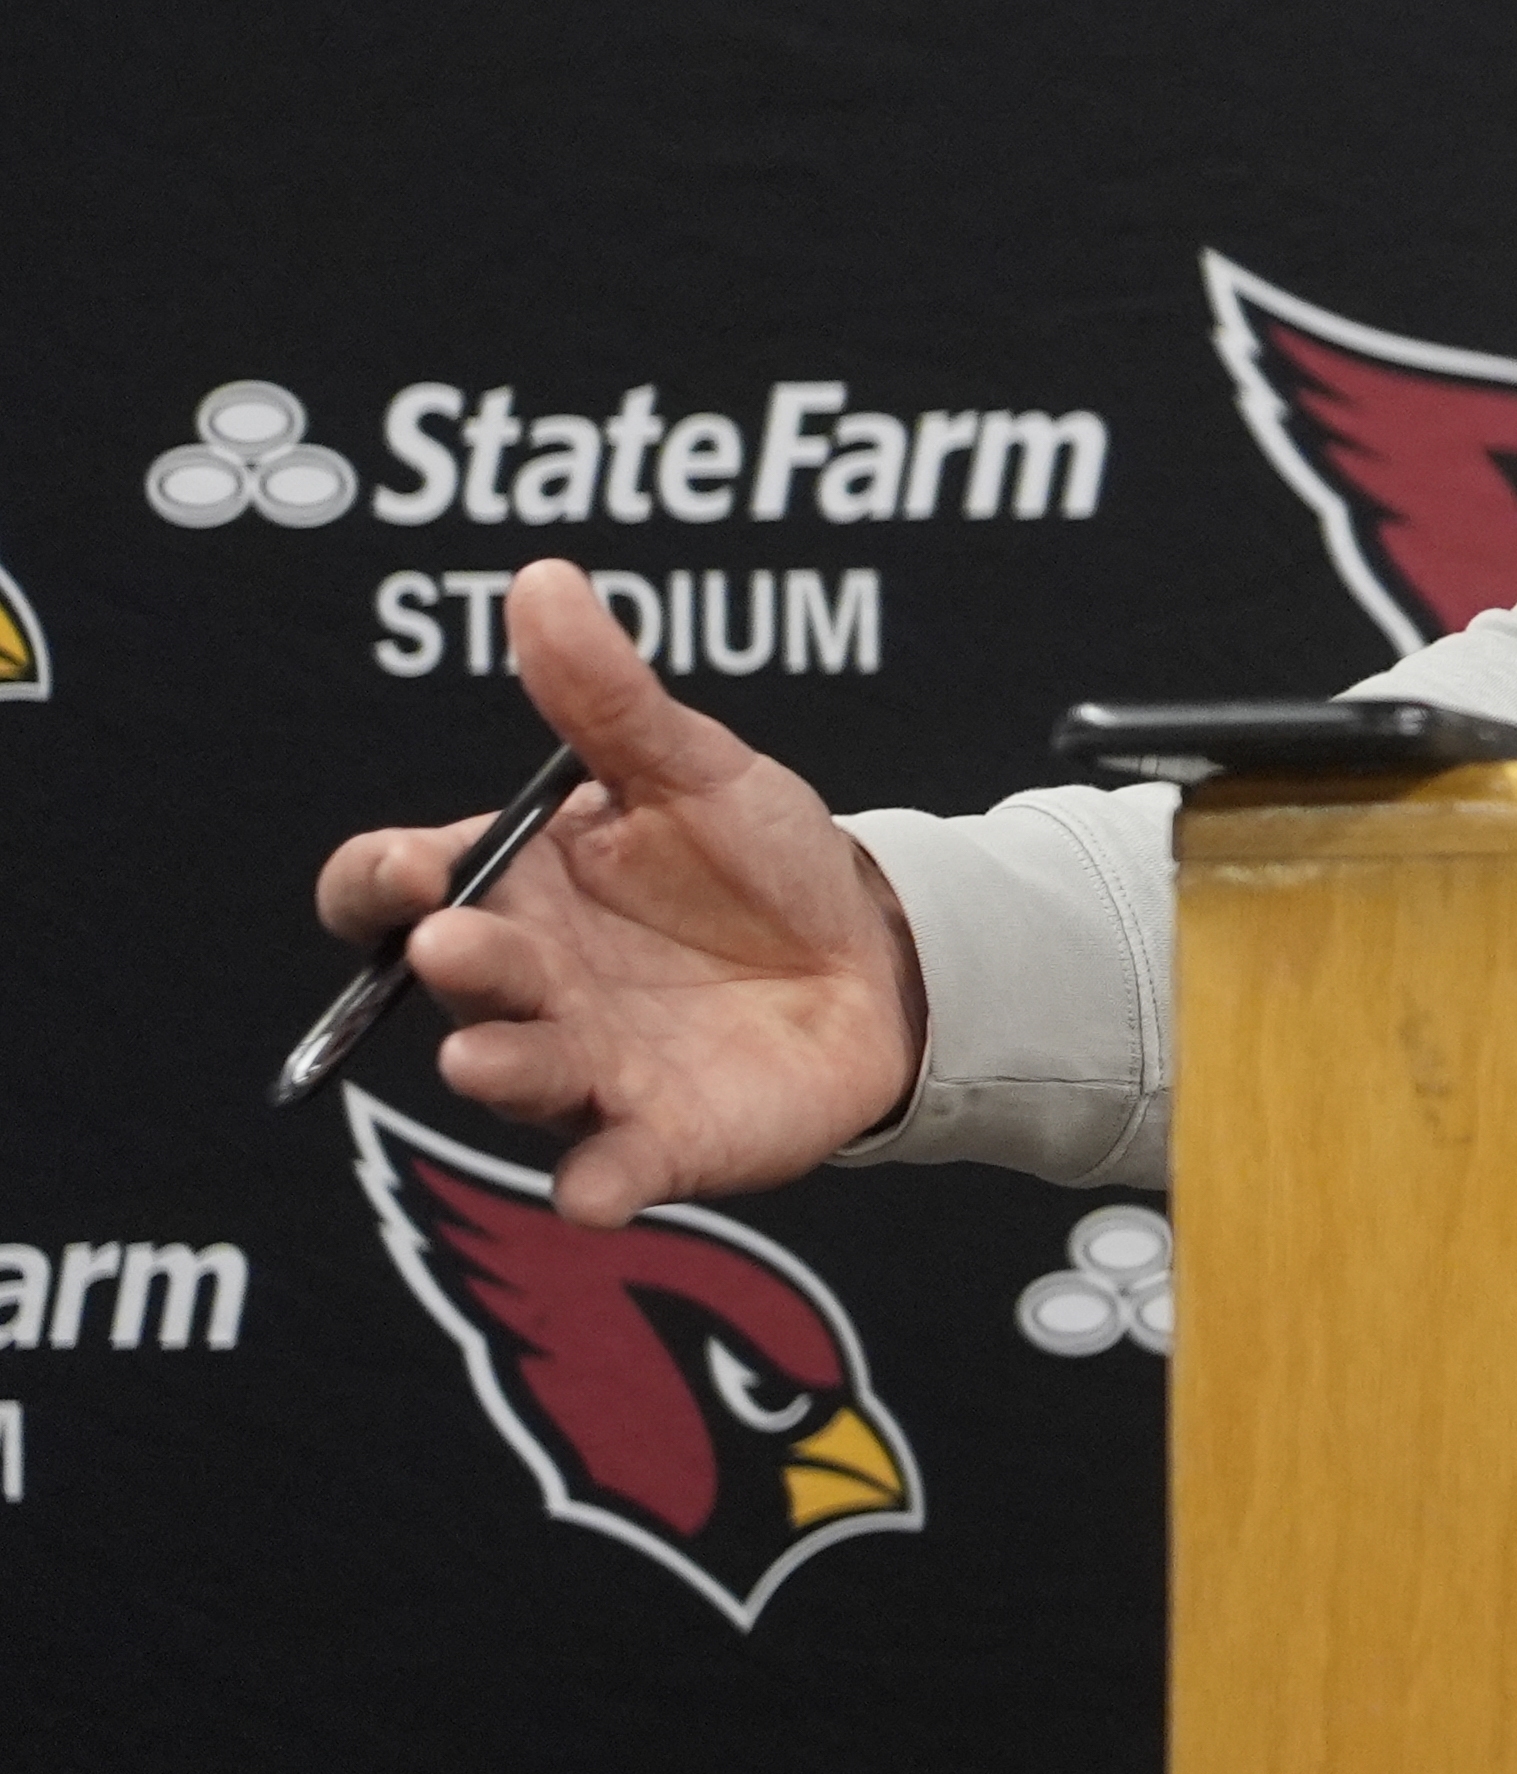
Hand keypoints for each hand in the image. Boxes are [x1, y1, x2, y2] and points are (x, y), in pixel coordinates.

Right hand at [312, 560, 924, 1228]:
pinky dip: (599, 1184)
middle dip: (457, 962)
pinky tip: (594, 1193)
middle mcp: (530, 985)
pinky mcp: (659, 1139)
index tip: (412, 863)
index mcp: (515, 888)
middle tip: (462, 939)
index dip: (379, 881)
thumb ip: (609, 696)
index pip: (390, 891)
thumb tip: (543, 580)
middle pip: (456, 979)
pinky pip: (611, 1172)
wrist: (880, 952)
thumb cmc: (760, 862)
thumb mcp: (694, 767)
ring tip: (480, 1057)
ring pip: (516, 1076)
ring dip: (497, 1071)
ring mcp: (587, 1068)